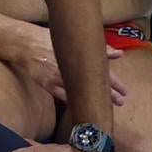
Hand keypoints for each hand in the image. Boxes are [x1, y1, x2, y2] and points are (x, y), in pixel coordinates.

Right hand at [10, 31, 127, 106]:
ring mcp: (59, 77)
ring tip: (105, 109)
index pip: (102, 70)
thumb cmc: (51, 41)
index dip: (114, 82)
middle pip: (94, 83)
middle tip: (121, 102)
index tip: (125, 91)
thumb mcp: (75, 41)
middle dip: (109, 94)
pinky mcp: (47, 84)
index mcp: (80, 56)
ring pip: (80, 92)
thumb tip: (119, 54)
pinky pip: (62, 96)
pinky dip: (73, 102)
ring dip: (93, 101)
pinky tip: (82, 110)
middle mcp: (71, 67)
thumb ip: (99, 49)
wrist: (27, 43)